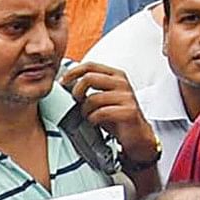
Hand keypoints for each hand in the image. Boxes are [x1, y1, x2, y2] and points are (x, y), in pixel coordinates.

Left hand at [64, 61, 159, 177]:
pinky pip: (101, 113)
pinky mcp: (129, 111)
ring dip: (85, 110)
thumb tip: (66, 82)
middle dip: (77, 91)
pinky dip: (93, 119)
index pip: (90, 65)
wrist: (136, 134)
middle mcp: (122, 83)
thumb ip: (89, 86)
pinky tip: (94, 121)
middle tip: (76, 101)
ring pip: (93, 98)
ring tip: (87, 115)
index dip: (73, 72)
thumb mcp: (102, 96)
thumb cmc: (116, 114)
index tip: (63, 81)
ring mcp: (126, 97)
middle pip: (89, 78)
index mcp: (115, 75)